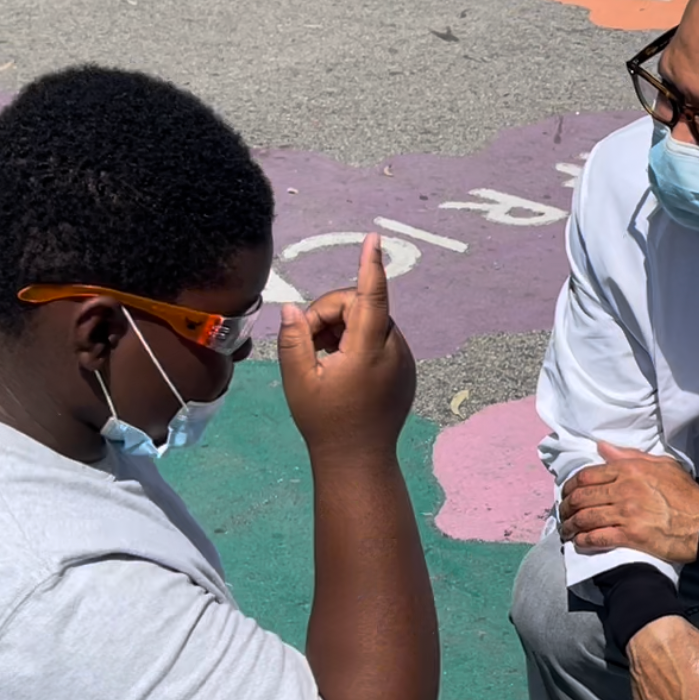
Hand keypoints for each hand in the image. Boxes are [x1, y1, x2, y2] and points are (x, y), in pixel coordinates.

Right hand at [278, 233, 416, 458]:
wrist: (359, 461)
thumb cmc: (325, 423)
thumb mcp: (299, 381)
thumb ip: (295, 339)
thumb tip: (292, 309)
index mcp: (369, 351)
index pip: (371, 296)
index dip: (370, 265)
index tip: (374, 238)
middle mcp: (393, 351)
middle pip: (362, 306)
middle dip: (331, 313)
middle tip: (308, 341)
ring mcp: (403, 361)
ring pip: (371, 322)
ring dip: (343, 328)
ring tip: (322, 358)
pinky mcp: (405, 370)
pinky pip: (381, 339)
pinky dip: (358, 341)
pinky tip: (339, 367)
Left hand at [561, 442, 698, 562]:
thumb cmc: (687, 493)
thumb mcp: (662, 464)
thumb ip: (629, 456)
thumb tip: (602, 447)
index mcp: (630, 469)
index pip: (588, 475)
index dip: (571, 486)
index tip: (567, 494)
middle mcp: (624, 489)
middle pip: (581, 497)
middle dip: (566, 508)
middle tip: (563, 515)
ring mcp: (626, 513)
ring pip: (585, 518)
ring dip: (571, 526)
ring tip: (567, 532)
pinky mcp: (631, 536)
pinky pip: (597, 538)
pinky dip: (583, 541)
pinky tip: (578, 543)